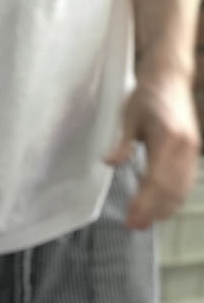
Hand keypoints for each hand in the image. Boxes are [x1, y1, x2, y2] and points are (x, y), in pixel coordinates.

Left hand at [105, 67, 200, 228]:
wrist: (170, 76)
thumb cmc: (146, 96)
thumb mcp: (128, 117)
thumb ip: (122, 143)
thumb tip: (109, 162)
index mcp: (168, 138)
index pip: (156, 180)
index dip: (144, 204)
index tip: (131, 219)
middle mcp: (185, 146)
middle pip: (170, 189)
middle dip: (152, 211)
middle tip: (134, 225)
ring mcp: (191, 149)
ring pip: (181, 188)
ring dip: (163, 208)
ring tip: (144, 222)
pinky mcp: (192, 151)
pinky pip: (186, 181)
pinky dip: (174, 197)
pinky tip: (160, 208)